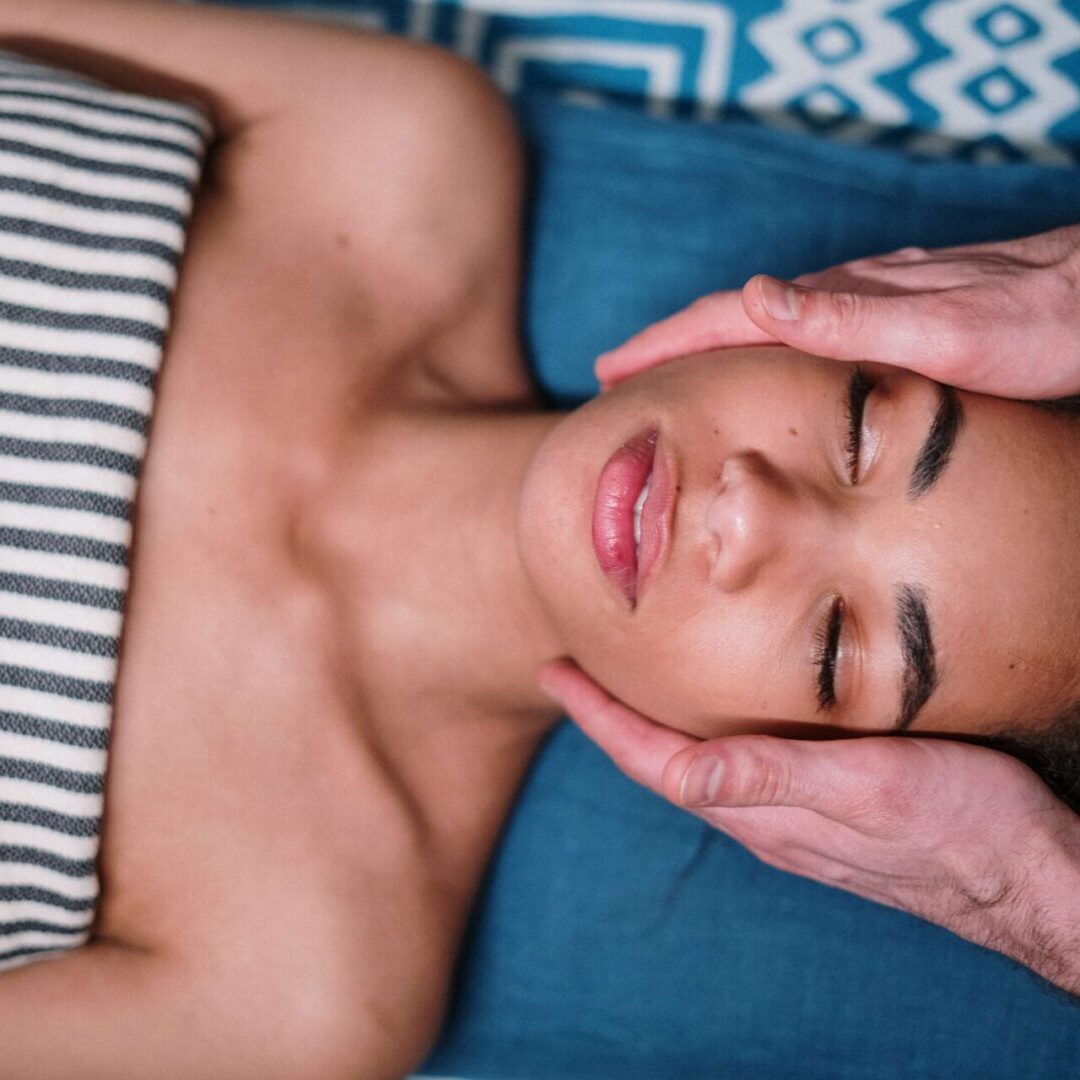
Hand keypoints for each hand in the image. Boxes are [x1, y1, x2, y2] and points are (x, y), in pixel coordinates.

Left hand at [538, 658, 1079, 994]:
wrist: (1030, 874)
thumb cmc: (960, 824)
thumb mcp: (870, 789)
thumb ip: (777, 779)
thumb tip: (682, 777)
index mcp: (761, 811)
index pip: (652, 761)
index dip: (598, 717)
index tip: (555, 671)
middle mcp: (764, 817)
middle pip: (662, 763)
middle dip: (611, 718)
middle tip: (575, 668)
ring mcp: (792, 816)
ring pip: (697, 765)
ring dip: (650, 724)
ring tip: (623, 683)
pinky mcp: (825, 807)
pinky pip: (738, 766)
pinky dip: (702, 730)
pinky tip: (713, 710)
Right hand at [596, 224, 1079, 399]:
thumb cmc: (1035, 323)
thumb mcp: (943, 331)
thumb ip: (852, 318)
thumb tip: (755, 298)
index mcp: (844, 301)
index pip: (729, 316)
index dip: (665, 344)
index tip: (610, 371)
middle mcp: (849, 296)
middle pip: (735, 316)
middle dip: (670, 344)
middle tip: (615, 376)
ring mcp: (870, 303)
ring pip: (768, 325)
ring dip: (709, 347)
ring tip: (670, 373)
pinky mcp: (894, 317)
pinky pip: (806, 333)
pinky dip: (761, 350)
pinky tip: (764, 366)